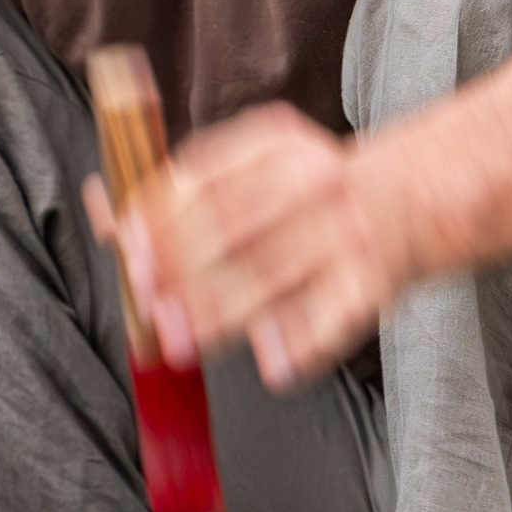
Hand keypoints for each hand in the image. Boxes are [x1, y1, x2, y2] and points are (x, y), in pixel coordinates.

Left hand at [86, 101, 405, 389]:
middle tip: (147, 302)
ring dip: (219, 315)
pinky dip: (301, 348)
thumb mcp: (251, 166)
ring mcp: (347, 232)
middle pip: (234, 227)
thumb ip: (182, 191)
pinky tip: (271, 367)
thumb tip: (104, 215)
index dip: (162, 215)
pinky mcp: (372, 282)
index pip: (207, 177)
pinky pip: (331, 322)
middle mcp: (315, 181)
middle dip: (182, 270)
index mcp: (276, 144)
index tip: (130, 247)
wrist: (408, 198)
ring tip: (179, 342)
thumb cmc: (305, 192)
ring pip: (271, 277)